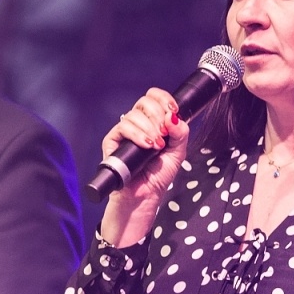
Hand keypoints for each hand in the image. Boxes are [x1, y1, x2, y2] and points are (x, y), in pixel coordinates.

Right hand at [99, 88, 191, 247]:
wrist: (145, 196)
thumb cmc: (158, 176)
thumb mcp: (178, 152)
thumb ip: (181, 133)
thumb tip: (173, 116)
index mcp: (153, 122)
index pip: (154, 97)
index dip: (164, 99)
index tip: (173, 110)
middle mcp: (137, 124)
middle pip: (144, 102)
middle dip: (158, 115)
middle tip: (165, 134)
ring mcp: (124, 132)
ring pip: (134, 115)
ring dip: (150, 129)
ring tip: (157, 147)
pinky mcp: (112, 141)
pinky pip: (123, 127)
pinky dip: (137, 135)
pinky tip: (147, 146)